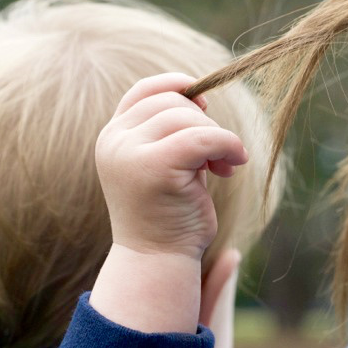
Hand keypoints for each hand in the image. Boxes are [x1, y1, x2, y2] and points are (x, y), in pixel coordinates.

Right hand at [95, 73, 247, 261]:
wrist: (157, 261)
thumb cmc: (168, 217)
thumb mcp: (163, 164)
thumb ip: (168, 132)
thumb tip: (197, 96)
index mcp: (112, 138)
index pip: (143, 91)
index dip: (176, 86)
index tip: (204, 105)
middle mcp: (114, 141)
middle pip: (170, 102)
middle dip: (203, 123)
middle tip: (218, 157)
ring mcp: (130, 153)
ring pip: (187, 117)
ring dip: (217, 138)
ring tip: (224, 167)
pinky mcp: (155, 167)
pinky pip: (203, 137)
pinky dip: (227, 144)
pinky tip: (234, 164)